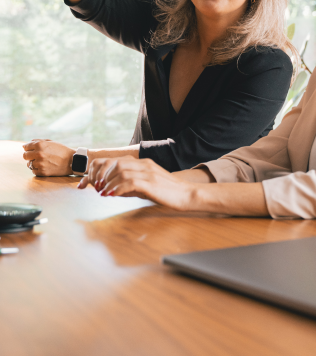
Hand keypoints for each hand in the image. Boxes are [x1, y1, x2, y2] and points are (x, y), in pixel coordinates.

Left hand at [22, 139, 75, 175]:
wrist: (72, 161)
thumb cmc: (62, 150)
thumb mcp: (51, 142)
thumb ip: (38, 142)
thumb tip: (25, 145)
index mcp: (40, 145)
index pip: (26, 147)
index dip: (28, 148)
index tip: (32, 150)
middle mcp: (38, 154)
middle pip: (25, 156)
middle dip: (29, 156)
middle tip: (37, 157)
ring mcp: (40, 163)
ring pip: (29, 164)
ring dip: (34, 163)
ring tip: (44, 162)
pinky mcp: (42, 172)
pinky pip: (34, 171)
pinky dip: (38, 169)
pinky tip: (46, 167)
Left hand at [78, 157, 195, 207]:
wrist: (187, 195)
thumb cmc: (168, 193)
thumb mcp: (146, 186)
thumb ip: (130, 185)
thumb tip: (110, 189)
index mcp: (143, 163)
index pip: (115, 160)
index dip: (97, 169)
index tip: (87, 182)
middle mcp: (144, 164)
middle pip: (114, 162)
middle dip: (99, 174)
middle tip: (92, 187)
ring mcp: (148, 172)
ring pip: (120, 171)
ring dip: (107, 182)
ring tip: (101, 192)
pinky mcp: (151, 183)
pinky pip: (129, 182)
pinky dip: (117, 188)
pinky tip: (111, 195)